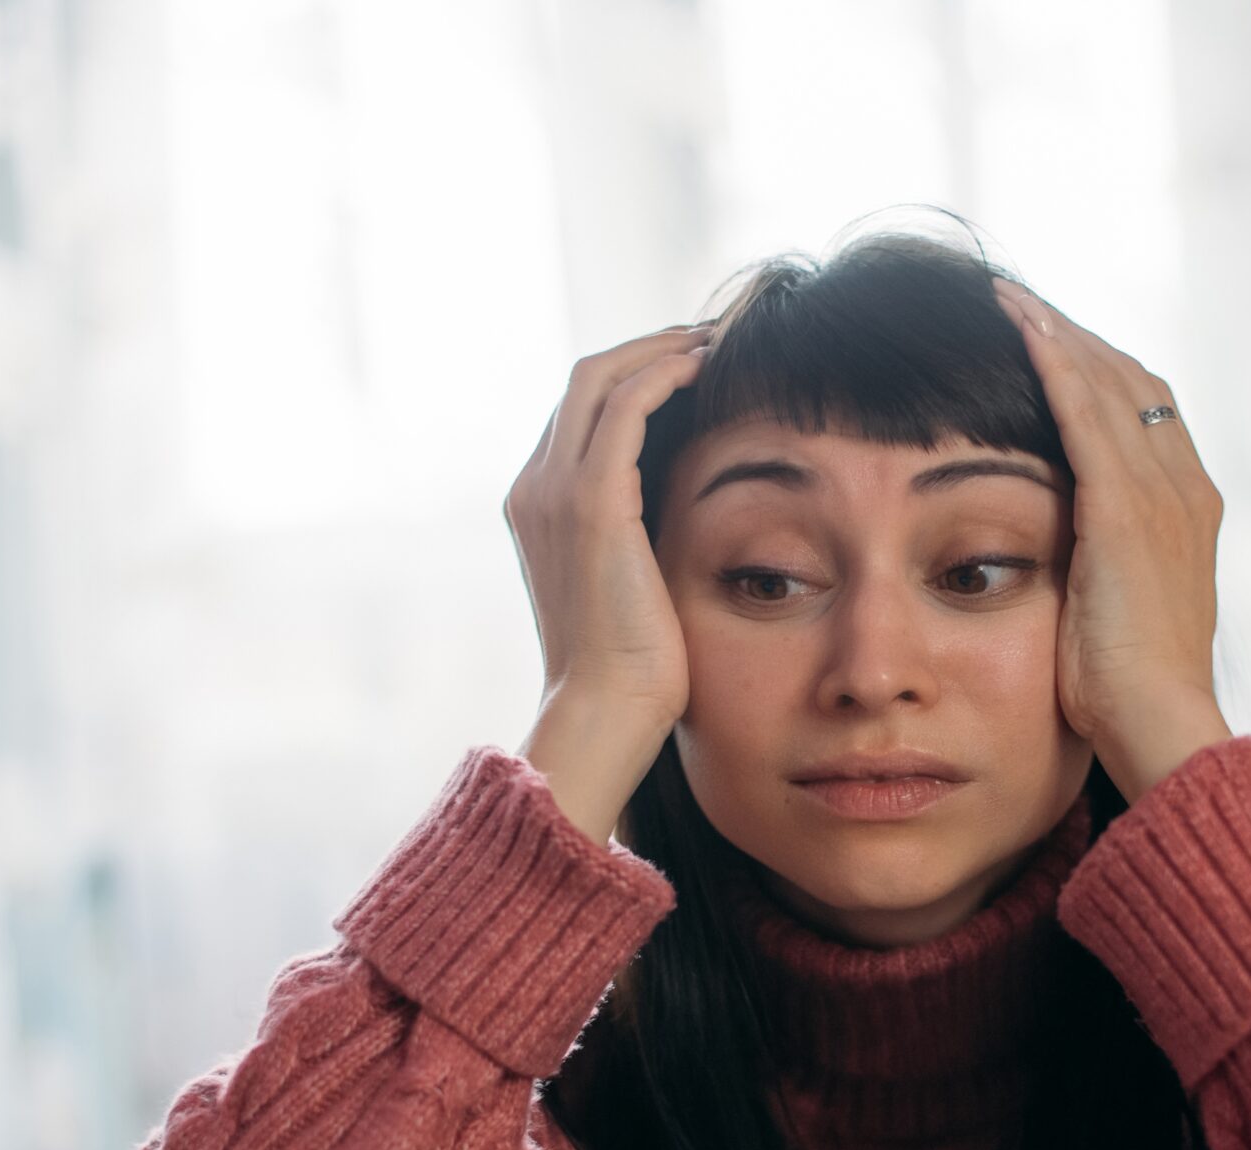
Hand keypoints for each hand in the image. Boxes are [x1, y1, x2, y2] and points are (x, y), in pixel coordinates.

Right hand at [504, 322, 711, 728]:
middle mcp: (533, 488)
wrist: (605, 710)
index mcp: (536, 507)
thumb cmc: (631, 668)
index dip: (635, 378)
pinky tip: (705, 366)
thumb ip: (638, 539)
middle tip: (711, 338)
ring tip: (716, 340)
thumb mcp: (629, 587)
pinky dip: (663, 373)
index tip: (693, 368)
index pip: (580, 413)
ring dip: (661, 347)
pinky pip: (625, 406)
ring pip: (600, 378)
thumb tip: (686, 513)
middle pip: (585, 380)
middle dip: (648, 348)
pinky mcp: (592, 501)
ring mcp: (555, 491)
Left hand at [992, 277, 1233, 797]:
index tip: (1051, 342)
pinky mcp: (1123, 509)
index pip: (1147, 411)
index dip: (1099, 370)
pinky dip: (1054, 362)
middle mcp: (1185, 487)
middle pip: (1131, 381)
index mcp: (1188, 508)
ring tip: (1006, 295)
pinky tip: (1019, 326)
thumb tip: (1066, 555)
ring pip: (1108, 383)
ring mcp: (1160, 494)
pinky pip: (1085, 413)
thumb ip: (1102, 565)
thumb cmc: (1128, 690)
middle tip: (1018, 300)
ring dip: (1056, 332)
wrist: (1159, 723)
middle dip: (1075, 337)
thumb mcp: (1118, 609)